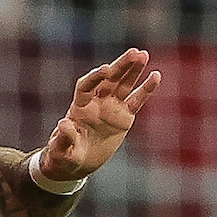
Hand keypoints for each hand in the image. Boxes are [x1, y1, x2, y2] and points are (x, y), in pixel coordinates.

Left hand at [33, 49, 161, 183]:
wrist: (75, 163)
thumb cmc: (63, 156)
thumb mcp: (60, 151)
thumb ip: (64, 137)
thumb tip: (64, 123)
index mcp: (79, 107)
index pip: (86, 86)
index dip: (95, 77)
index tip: (106, 70)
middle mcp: (96, 103)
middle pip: (108, 80)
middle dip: (120, 66)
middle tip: (134, 53)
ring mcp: (111, 109)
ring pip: (123, 85)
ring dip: (133, 70)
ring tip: (143, 55)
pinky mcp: (124, 118)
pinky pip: (136, 101)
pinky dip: (146, 89)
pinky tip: (156, 75)